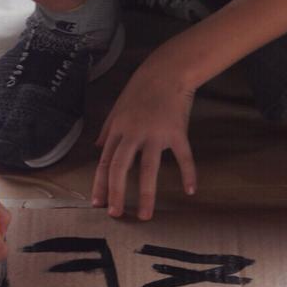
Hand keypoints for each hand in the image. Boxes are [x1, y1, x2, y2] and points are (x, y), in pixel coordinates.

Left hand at [92, 56, 197, 219]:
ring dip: (147, 194)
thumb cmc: (141, 89)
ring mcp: (155, 134)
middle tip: (115, 215)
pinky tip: (190, 190)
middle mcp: (133, 134)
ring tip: (145, 216)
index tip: (97, 204)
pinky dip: (188, 173)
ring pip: (149, 169)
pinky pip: (183, 157)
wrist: (167, 71)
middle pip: (121, 168)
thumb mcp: (118, 108)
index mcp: (117, 130)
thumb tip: (97, 148)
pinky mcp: (177, 132)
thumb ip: (107, 129)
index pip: (105, 162)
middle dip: (116, 194)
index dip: (100, 184)